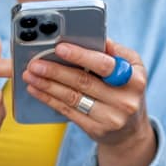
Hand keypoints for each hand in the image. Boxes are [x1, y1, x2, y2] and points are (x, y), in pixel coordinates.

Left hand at [22, 38, 155, 165]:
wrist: (131, 131)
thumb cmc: (126, 90)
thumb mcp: (132, 68)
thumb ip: (114, 51)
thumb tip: (90, 35)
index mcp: (135, 78)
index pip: (105, 65)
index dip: (81, 56)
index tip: (60, 48)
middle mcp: (125, 100)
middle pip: (84, 82)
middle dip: (56, 71)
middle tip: (35, 63)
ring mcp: (111, 117)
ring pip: (73, 97)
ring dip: (47, 85)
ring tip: (30, 75)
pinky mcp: (96, 130)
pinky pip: (68, 112)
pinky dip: (49, 99)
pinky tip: (37, 90)